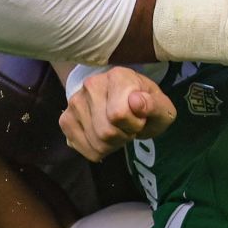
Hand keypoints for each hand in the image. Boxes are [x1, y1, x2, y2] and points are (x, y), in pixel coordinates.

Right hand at [59, 67, 177, 161]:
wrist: (128, 103)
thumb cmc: (146, 105)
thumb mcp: (162, 107)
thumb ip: (154, 105)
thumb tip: (135, 102)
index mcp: (118, 76)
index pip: (118, 115)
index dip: (134, 124)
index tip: (139, 117)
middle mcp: (91, 84)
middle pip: (106, 132)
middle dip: (123, 136)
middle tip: (128, 126)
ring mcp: (74, 102)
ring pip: (96, 143)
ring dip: (112, 144)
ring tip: (117, 129)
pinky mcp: (65, 120)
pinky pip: (86, 150)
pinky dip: (99, 150)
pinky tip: (104, 136)